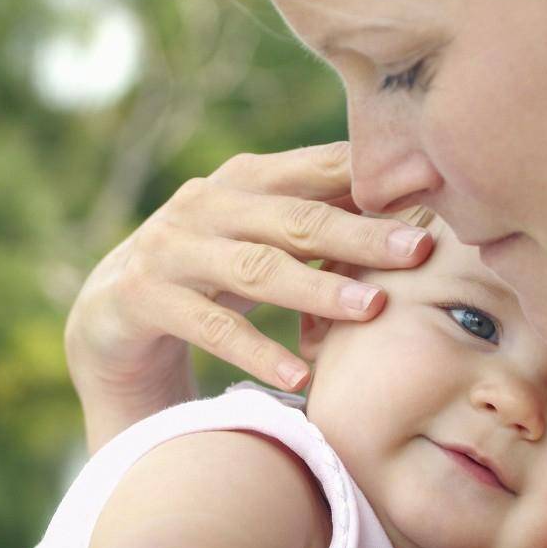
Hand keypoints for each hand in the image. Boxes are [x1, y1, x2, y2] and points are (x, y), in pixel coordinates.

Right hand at [64, 142, 433, 449]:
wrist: (111, 314)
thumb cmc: (212, 271)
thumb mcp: (264, 238)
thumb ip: (321, 216)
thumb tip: (414, 202)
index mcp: (246, 179)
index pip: (317, 169)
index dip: (373, 181)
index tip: (434, 194)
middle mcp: (207, 204)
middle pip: (294, 217)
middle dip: (360, 232)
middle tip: (418, 250)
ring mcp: (171, 249)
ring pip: (255, 267)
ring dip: (315, 287)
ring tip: (370, 308)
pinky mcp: (143, 298)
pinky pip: (209, 327)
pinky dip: (256, 352)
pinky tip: (297, 378)